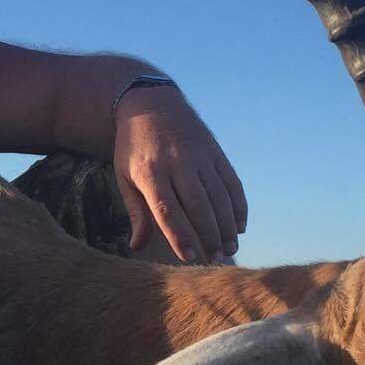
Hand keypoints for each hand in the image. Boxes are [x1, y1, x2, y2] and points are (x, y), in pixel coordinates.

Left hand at [113, 85, 247, 263]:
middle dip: (208, 236)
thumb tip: (136, 246)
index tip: (189, 258)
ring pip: (219, 196)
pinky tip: (239, 226)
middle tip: (215, 261)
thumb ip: (135, 212)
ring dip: (226, 225)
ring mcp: (200, 155)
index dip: (180, 235)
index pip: (167, 209)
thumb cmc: (133, 148)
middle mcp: (178, 163)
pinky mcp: (215, 151)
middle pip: (198, 206)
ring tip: (229, 249)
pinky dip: (238, 205)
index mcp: (150, 171)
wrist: (152, 104)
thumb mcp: (124, 176)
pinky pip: (231, 182)